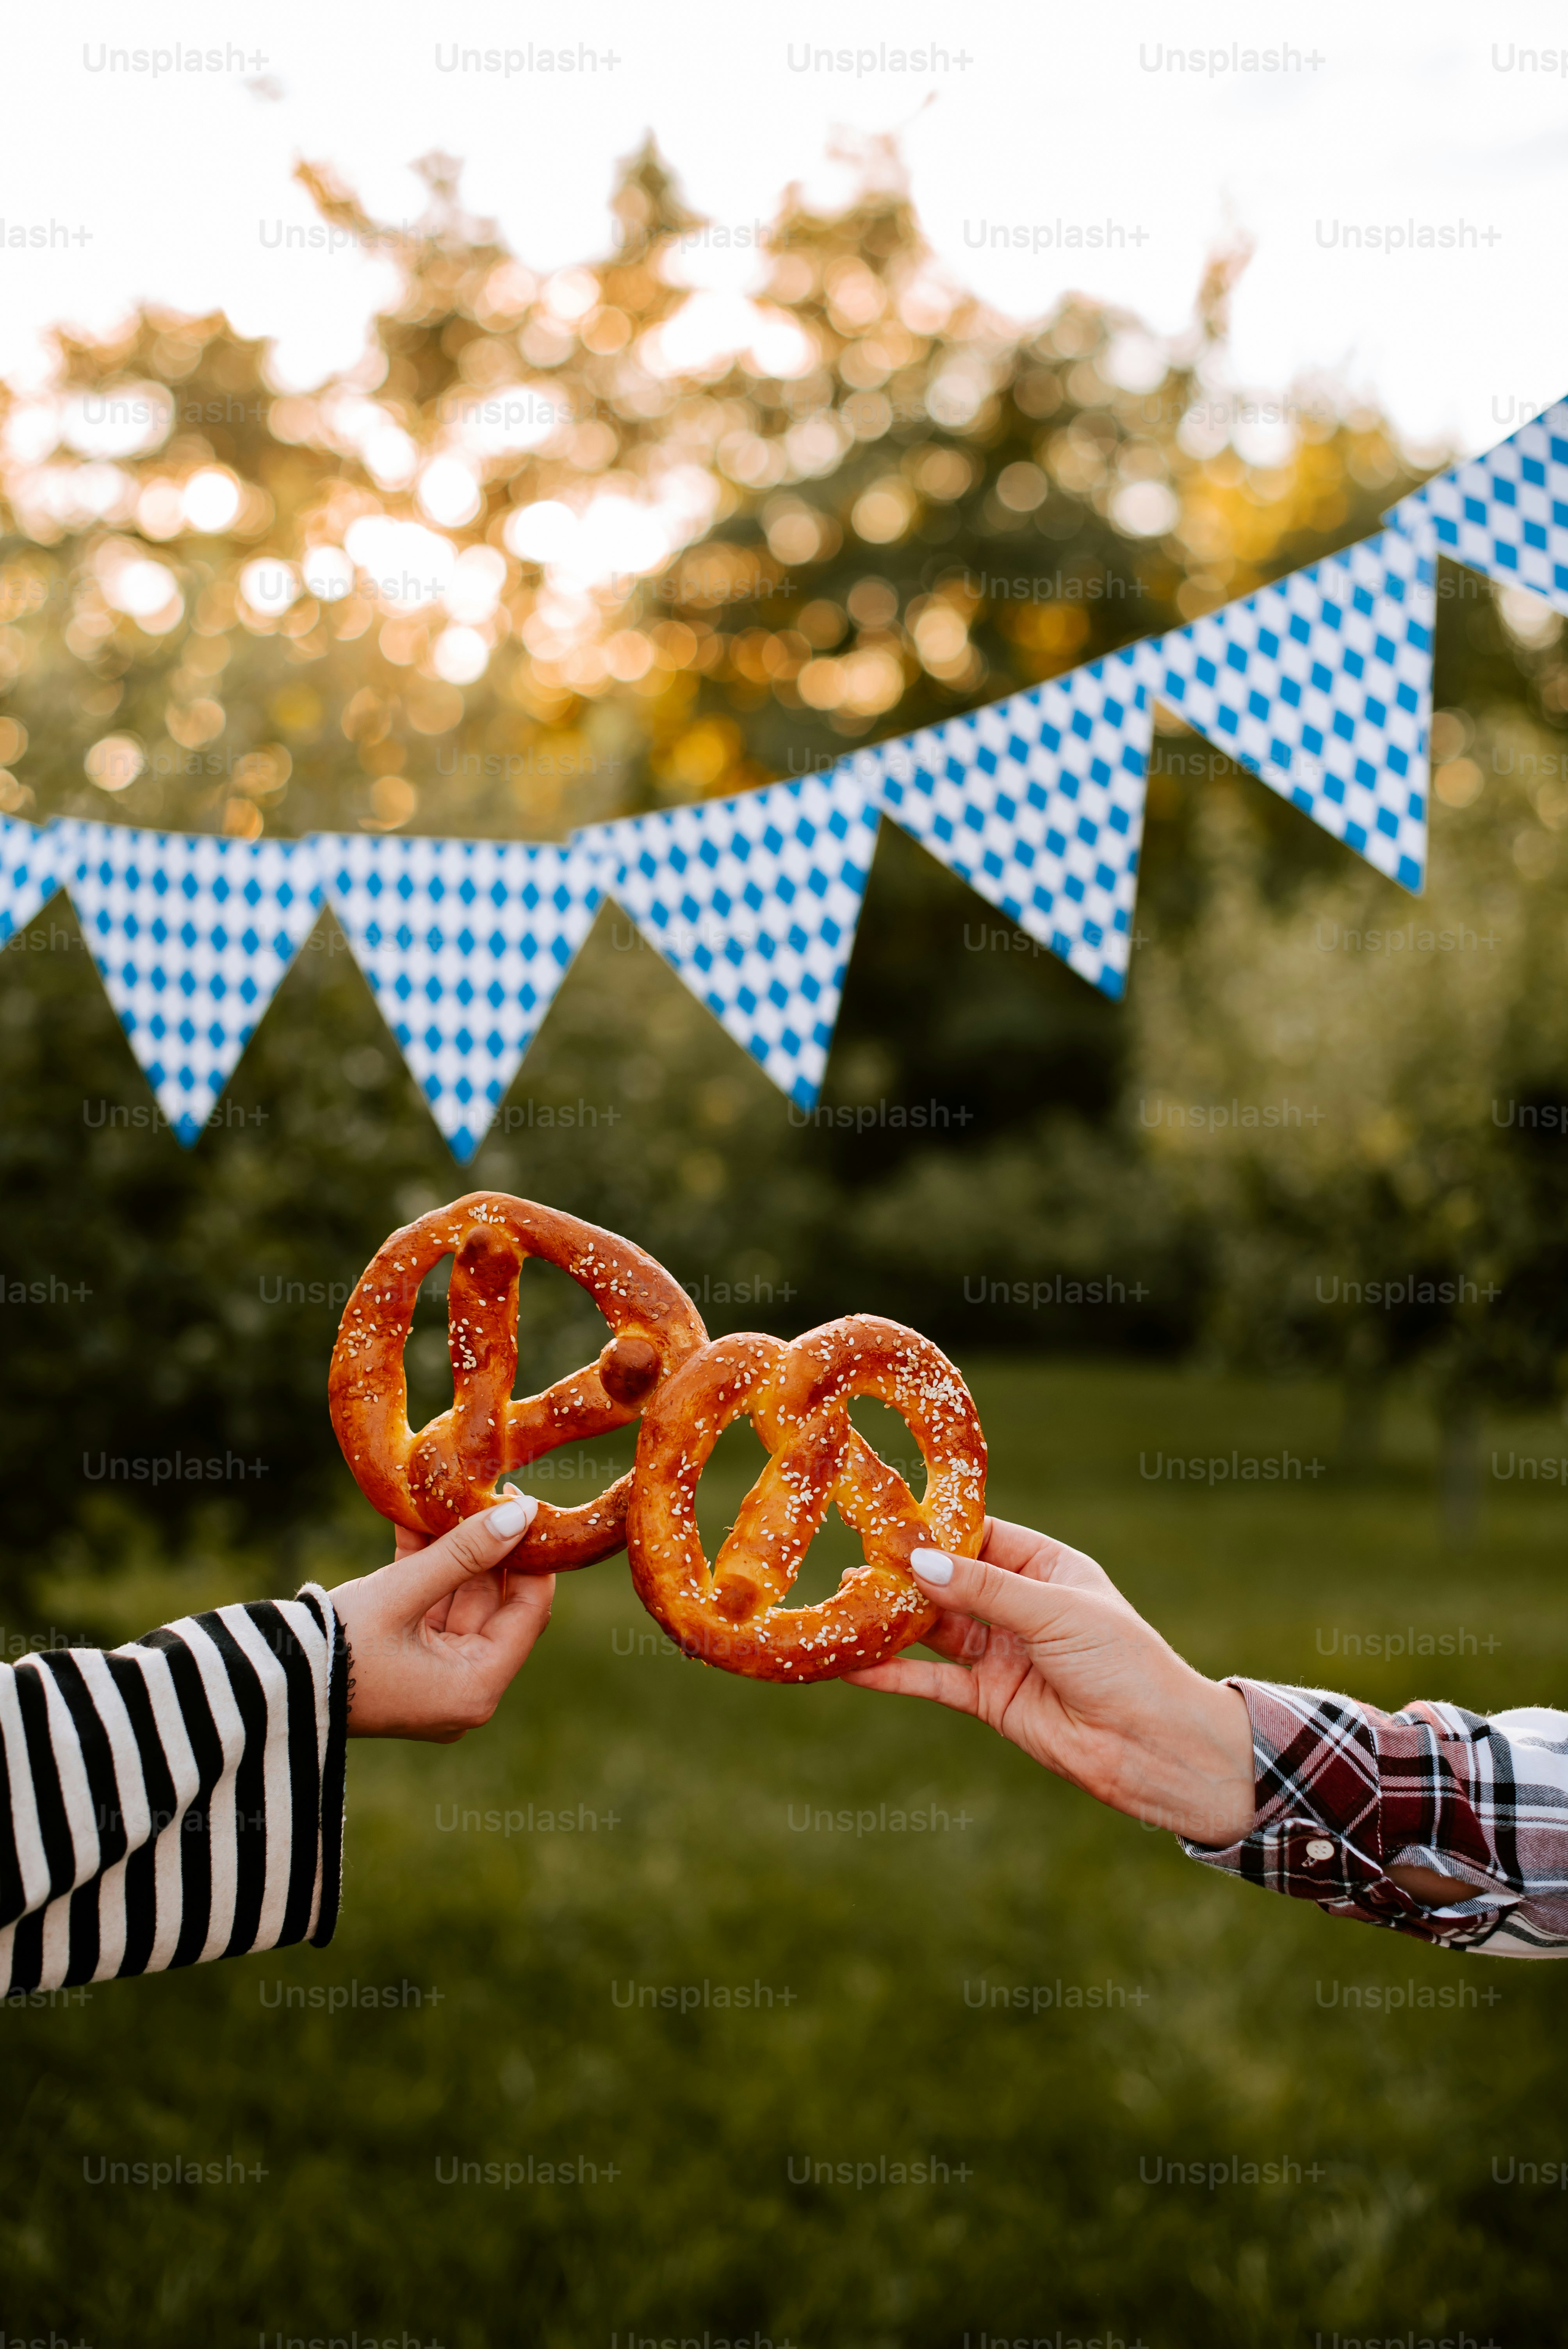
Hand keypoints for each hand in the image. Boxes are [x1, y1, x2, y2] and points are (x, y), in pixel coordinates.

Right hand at [326, 1489, 555, 1741]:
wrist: (264, 1686)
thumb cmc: (335, 1647)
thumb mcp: (402, 1593)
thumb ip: (464, 1553)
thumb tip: (520, 1514)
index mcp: (476, 1687)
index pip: (529, 1611)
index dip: (533, 1556)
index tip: (521, 1504)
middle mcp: (464, 1689)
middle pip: (496, 1606)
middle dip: (488, 1549)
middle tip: (486, 1494)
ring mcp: (435, 1678)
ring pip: (460, 1601)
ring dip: (452, 1552)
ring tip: (449, 1498)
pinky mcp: (407, 1663)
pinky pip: (429, 1609)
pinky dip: (424, 1570)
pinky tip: (417, 1521)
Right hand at [842, 1517, 1256, 1845]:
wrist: (1156, 1748)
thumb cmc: (1124, 1663)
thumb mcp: (1056, 1612)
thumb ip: (986, 1590)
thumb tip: (920, 1561)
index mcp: (1047, 1568)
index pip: (981, 1535)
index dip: (937, 1527)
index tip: (887, 1516)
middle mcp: (1020, 1605)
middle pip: (950, 1581)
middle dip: (904, 1573)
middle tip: (851, 1559)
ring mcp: (1002, 1652)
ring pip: (935, 1629)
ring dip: (893, 1621)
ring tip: (843, 1603)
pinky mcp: (990, 1698)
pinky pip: (933, 1680)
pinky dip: (895, 1673)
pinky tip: (854, 1665)